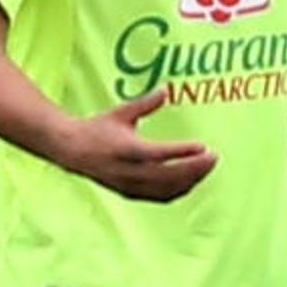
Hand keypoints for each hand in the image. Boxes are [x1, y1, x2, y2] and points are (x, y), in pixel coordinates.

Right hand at [55, 88, 217, 201]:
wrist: (72, 151)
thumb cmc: (98, 128)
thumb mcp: (121, 112)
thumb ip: (145, 104)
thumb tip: (167, 89)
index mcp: (128, 149)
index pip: (162, 154)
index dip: (184, 152)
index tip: (204, 146)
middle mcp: (130, 171)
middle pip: (170, 175)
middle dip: (195, 168)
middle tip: (214, 156)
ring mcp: (131, 186)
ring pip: (167, 189)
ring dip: (190, 180)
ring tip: (207, 167)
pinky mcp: (131, 194)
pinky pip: (160, 196)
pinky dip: (178, 191)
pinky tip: (191, 182)